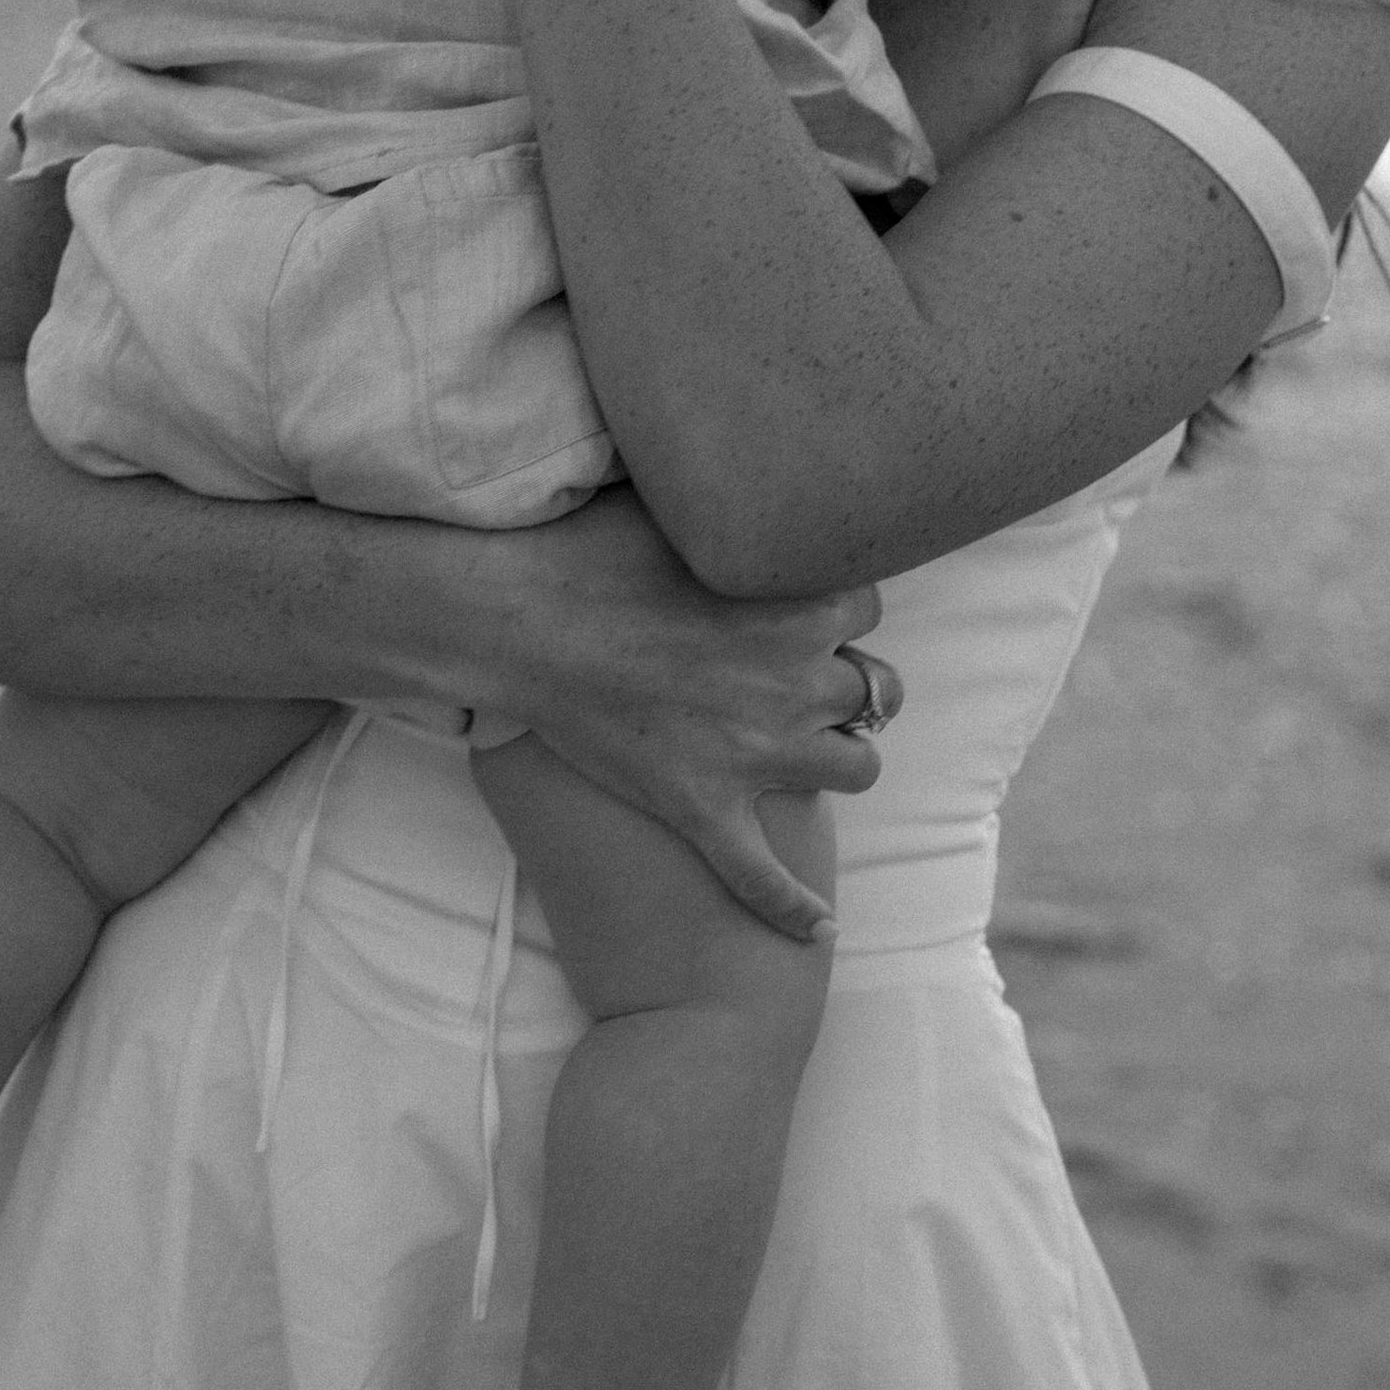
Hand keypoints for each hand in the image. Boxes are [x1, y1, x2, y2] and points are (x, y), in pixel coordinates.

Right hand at [472, 491, 890, 940]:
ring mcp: (756, 752)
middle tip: (806, 675)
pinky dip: (793, 907)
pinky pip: (763, 876)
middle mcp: (796, 679)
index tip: (803, 600)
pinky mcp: (705, 806)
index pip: (870, 599)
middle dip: (849, 681)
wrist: (513, 620)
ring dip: (841, 758)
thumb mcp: (678, 499)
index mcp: (800, 600)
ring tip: (814, 751)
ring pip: (855, 770)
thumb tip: (755, 460)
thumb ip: (735, 495)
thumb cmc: (585, 548)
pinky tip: (816, 929)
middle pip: (876, 688)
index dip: (837, 601)